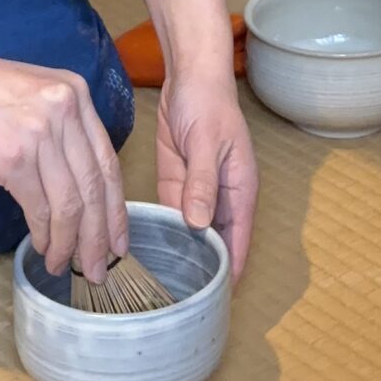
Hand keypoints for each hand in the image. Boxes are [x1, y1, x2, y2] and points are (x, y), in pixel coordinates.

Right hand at [0, 16, 127, 280]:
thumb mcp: (31, 96)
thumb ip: (60, 130)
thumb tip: (76, 187)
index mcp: (75, 92)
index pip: (107, 161)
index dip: (116, 207)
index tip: (118, 239)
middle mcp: (66, 110)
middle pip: (95, 187)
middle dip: (100, 235)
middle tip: (100, 268)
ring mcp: (40, 133)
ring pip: (70, 204)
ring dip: (71, 243)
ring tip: (68, 266)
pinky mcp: (12, 158)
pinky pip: (39, 209)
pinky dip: (45, 235)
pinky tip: (43, 249)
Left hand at [142, 0, 258, 278]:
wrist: (190, 75)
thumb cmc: (209, 104)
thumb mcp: (208, 143)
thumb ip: (202, 182)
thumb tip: (199, 224)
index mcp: (239, 193)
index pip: (237, 243)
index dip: (228, 273)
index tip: (211, 303)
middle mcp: (219, 199)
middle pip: (214, 245)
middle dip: (199, 272)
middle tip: (173, 305)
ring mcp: (196, 193)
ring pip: (189, 235)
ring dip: (176, 254)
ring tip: (153, 287)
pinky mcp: (175, 184)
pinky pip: (168, 216)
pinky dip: (160, 231)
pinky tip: (141, 252)